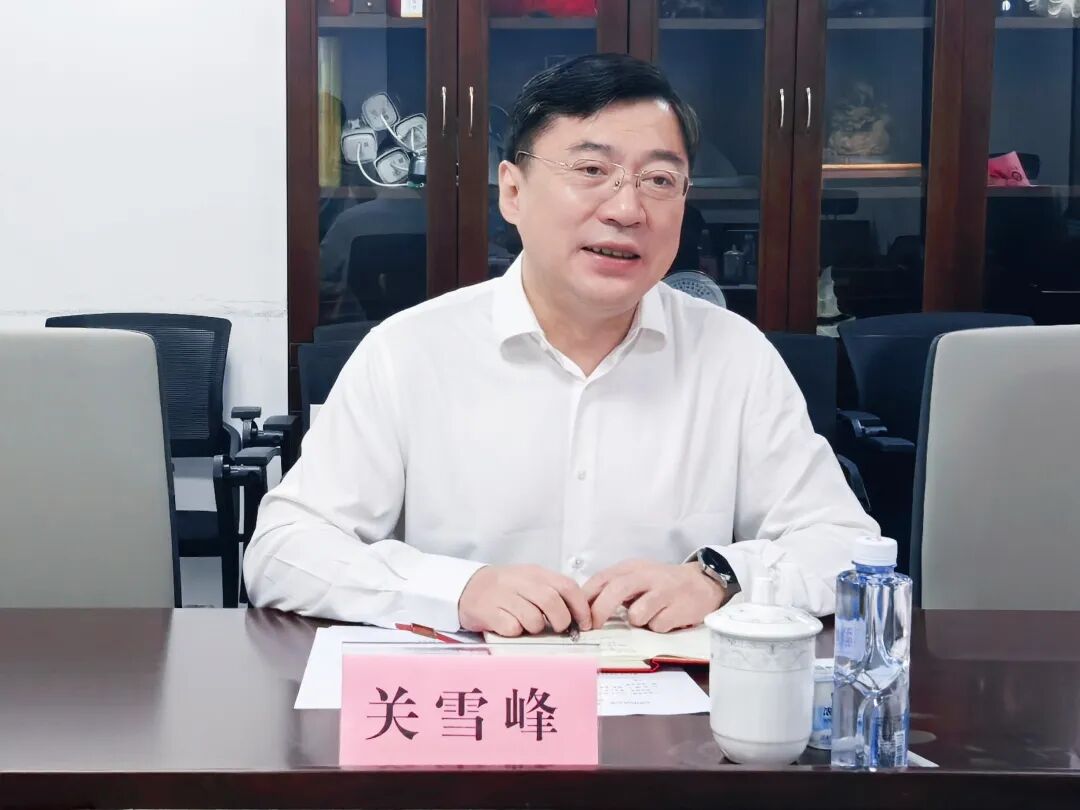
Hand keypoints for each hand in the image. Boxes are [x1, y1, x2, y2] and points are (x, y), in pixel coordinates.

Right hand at [458, 564, 592, 636]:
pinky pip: (512, 628)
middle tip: (558, 628)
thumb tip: (580, 616)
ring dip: (535, 628)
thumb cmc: (505, 589)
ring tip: (527, 625)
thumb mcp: (529, 581)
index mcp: (535, 573)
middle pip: (551, 601)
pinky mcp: (487, 611)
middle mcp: (519, 581)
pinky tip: (509, 626)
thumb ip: (553, 592)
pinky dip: (515, 632)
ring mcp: (502, 595)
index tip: (585, 623)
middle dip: (560, 620)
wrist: (467, 587)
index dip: (580, 607)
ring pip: (533, 618)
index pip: (567, 586)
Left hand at [583, 559, 730, 632]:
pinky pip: (657, 626)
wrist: (702, 584)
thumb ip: (614, 588)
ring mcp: (665, 591)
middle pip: (616, 590)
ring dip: (637, 621)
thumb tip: (585, 608)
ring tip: (648, 616)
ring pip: (637, 614)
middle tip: (593, 627)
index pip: (602, 578)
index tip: (578, 616)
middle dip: (600, 611)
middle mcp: (648, 575)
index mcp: (633, 567)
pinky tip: (666, 617)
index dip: (586, 597)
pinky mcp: (679, 608)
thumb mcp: (637, 577)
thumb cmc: (662, 584)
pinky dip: (657, 627)